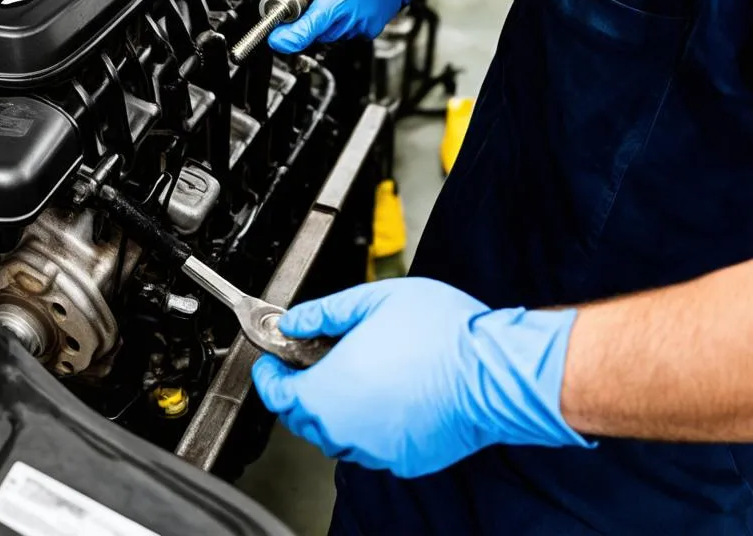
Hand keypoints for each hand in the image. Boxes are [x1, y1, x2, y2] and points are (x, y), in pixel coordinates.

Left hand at [252, 278, 591, 478]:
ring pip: (337, 437)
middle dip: (298, 394)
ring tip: (349, 377)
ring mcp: (378, 449)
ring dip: (332, 411)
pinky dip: (367, 426)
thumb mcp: (371, 300)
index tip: (270, 365)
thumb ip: (324, 313)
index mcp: (331, 389)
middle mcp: (348, 428)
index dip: (268, 378)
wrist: (492, 369)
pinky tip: (384, 396)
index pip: (279, 396)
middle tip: (306, 366)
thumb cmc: (439, 332)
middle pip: (303, 420)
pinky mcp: (406, 459)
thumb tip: (293, 321)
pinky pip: (372, 446)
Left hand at [267, 0, 442, 53]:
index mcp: (336, 1)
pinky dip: (336, 16)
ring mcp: (363, 25)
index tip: (273, 32)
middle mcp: (350, 19)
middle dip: (300, 17)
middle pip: (310, 33)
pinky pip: (343, 28)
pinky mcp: (371, 25)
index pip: (300, 36)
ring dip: (319, 16)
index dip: (281, 37)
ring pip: (327, 32)